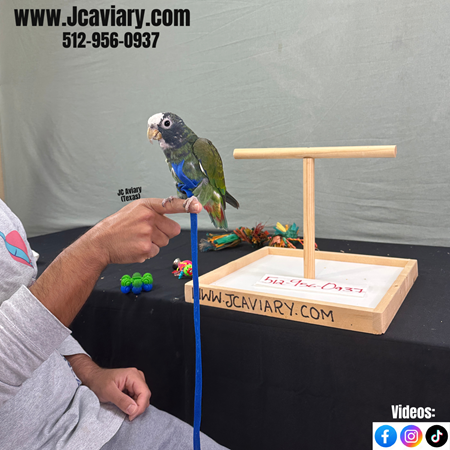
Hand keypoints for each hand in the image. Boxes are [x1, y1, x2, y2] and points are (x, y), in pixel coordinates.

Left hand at [66, 355, 150, 420]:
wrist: (94, 378)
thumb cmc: (99, 382)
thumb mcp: (108, 392)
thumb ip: (121, 400)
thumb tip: (134, 409)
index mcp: (133, 375)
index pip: (145, 393)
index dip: (140, 407)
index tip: (131, 416)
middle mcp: (137, 377)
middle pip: (145, 396)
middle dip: (138, 407)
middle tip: (127, 415)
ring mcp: (136, 381)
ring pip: (143, 398)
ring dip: (135, 406)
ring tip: (124, 409)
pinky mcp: (134, 386)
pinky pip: (138, 398)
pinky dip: (133, 404)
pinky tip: (125, 406)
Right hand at [87, 197, 201, 264]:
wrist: (101, 242)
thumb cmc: (118, 227)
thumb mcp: (134, 211)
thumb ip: (153, 212)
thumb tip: (173, 217)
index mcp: (146, 206)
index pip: (171, 204)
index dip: (186, 205)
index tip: (197, 206)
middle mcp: (148, 218)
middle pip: (174, 229)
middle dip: (165, 233)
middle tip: (148, 233)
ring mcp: (147, 233)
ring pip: (165, 242)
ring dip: (155, 243)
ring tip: (138, 239)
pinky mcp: (145, 248)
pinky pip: (157, 252)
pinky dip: (148, 252)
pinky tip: (135, 247)